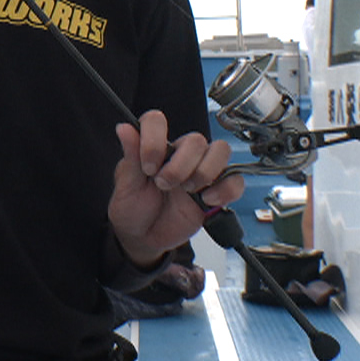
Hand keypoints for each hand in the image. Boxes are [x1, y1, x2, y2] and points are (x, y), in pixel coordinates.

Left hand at [109, 110, 244, 268]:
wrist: (144, 238)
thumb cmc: (133, 209)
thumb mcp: (127, 185)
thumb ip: (131, 156)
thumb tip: (124, 128)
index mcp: (156, 148)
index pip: (157, 122)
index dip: (153, 139)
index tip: (147, 166)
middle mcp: (180, 155)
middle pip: (196, 140)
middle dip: (180, 165)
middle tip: (163, 184)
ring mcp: (201, 172)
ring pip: (220, 151)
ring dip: (204, 172)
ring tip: (187, 191)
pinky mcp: (216, 192)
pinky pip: (235, 181)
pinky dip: (225, 190)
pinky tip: (207, 200)